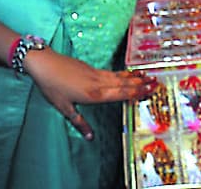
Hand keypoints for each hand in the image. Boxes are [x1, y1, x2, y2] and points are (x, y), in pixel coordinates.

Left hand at [22, 48, 157, 139]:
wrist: (44, 63)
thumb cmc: (52, 87)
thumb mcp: (64, 108)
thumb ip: (79, 122)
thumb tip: (90, 138)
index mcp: (94, 94)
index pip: (119, 94)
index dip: (135, 93)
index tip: (149, 91)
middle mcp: (98, 82)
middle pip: (123, 83)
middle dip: (140, 83)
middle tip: (156, 82)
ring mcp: (95, 73)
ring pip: (118, 76)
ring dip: (134, 77)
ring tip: (147, 76)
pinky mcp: (90, 68)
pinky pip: (111, 72)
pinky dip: (122, 73)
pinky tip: (126, 73)